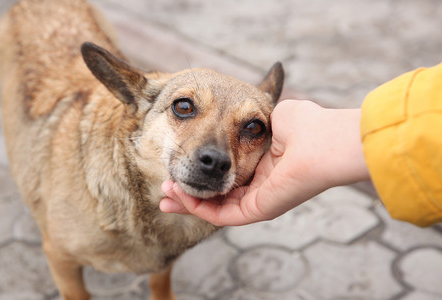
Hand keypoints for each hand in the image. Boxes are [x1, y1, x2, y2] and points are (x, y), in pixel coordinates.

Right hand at [160, 100, 369, 225]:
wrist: (324, 141)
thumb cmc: (306, 124)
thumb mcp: (268, 114)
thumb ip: (249, 116)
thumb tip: (248, 101)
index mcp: (263, 164)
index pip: (224, 173)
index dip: (202, 170)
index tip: (181, 162)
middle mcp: (259, 185)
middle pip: (215, 194)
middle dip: (187, 192)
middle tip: (165, 186)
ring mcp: (258, 200)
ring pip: (214, 208)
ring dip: (187, 201)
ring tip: (164, 192)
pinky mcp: (258, 211)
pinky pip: (221, 215)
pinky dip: (197, 207)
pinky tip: (179, 195)